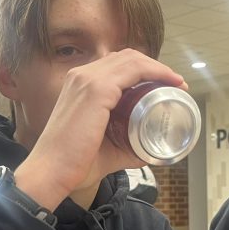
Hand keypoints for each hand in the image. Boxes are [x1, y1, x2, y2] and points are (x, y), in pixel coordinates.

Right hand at [15, 49, 184, 209]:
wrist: (52, 172)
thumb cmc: (73, 163)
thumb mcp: (103, 148)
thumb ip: (123, 146)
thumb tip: (146, 152)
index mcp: (78, 85)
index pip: (115, 65)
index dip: (142, 70)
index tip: (163, 86)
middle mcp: (81, 76)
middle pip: (126, 58)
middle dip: (153, 67)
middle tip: (174, 85)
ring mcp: (88, 80)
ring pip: (132, 60)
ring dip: (158, 68)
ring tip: (176, 84)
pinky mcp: (96, 90)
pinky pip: (134, 71)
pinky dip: (155, 73)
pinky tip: (168, 83)